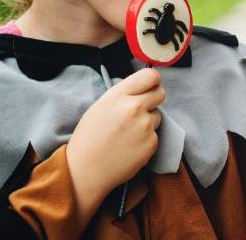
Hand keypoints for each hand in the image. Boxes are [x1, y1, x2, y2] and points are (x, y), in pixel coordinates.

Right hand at [66, 68, 164, 219]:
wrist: (85, 170)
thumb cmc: (89, 137)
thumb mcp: (101, 106)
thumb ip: (124, 95)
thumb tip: (143, 89)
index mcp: (118, 95)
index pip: (150, 76)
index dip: (152, 82)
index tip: (150, 87)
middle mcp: (134, 107)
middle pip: (160, 93)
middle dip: (154, 99)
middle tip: (142, 109)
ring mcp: (144, 126)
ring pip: (157, 116)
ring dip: (148, 122)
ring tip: (127, 134)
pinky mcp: (151, 143)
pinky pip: (155, 135)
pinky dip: (146, 139)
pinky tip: (130, 146)